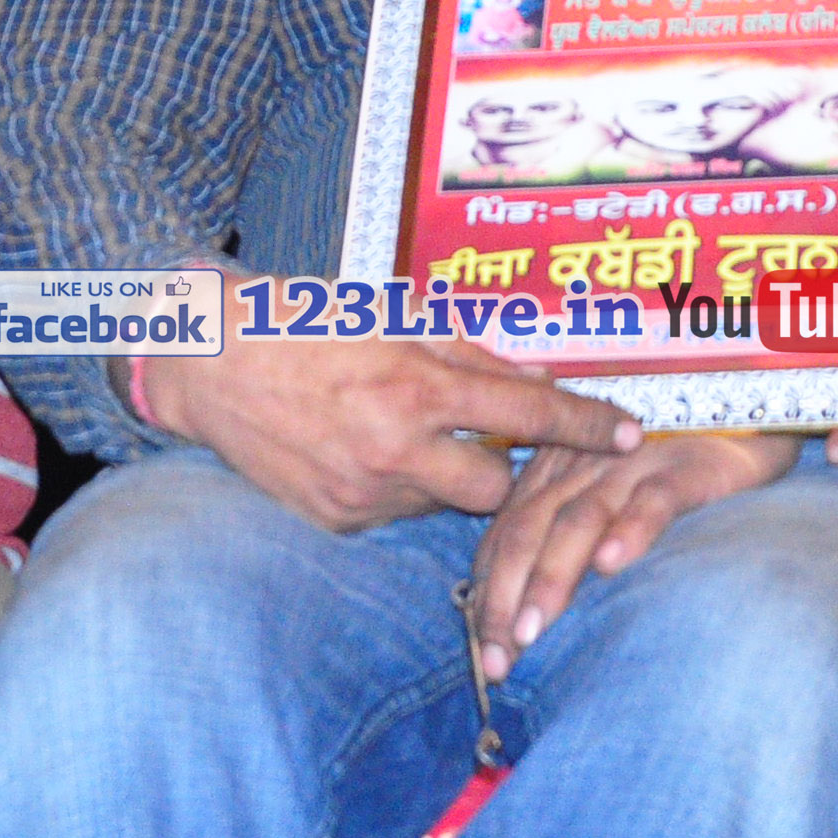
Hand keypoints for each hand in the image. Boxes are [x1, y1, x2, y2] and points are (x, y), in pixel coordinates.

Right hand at [142, 336, 641, 531]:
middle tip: (487, 438)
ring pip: (443, 504)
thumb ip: (468, 353)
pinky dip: (397, 488)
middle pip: (496, 488)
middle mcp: (394, 448)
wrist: (209, 365)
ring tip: (404, 434)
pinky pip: (394, 514)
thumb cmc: (304, 325)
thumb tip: (536, 378)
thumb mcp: (392, 318)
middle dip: (504, 468)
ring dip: (442, 476)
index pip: (527, 413)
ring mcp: (363, 493)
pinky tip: (364, 452)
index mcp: (416, 385)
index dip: (585, 424)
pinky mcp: (334, 519)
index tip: (628, 434)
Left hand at [469, 432, 795, 674]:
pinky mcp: (682, 470)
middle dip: (504, 597)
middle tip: (499, 659)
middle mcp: (581, 464)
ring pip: (578, 520)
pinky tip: (611, 565)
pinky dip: (628, 531)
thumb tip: (520, 620)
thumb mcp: (604, 509)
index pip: (505, 535)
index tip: (483, 654)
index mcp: (553, 472)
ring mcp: (630, 466)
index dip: (488, 593)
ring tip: (533, 631)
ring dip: (551, 578)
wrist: (743, 433)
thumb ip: (562, 546)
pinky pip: (650, 501)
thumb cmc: (664, 485)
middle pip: (528, 529)